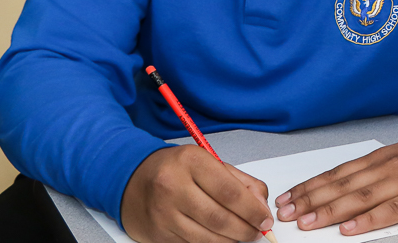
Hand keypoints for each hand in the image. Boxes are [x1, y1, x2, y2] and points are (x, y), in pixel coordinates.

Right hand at [121, 145, 275, 242]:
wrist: (131, 180)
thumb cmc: (176, 169)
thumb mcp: (209, 162)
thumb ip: (240, 181)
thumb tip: (261, 204)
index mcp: (191, 161)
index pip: (229, 191)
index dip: (252, 209)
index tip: (265, 218)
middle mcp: (173, 187)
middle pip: (220, 218)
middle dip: (245, 229)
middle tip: (259, 231)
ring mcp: (163, 213)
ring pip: (207, 237)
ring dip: (232, 240)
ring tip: (244, 235)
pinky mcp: (158, 234)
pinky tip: (222, 238)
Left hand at [274, 129, 397, 235]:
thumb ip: (378, 169)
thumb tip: (345, 186)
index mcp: (383, 156)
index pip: (339, 171)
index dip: (311, 185)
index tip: (288, 197)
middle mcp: (390, 165)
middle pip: (343, 184)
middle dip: (311, 199)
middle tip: (286, 213)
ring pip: (361, 196)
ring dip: (331, 210)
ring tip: (307, 222)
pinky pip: (392, 210)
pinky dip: (369, 220)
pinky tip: (351, 229)